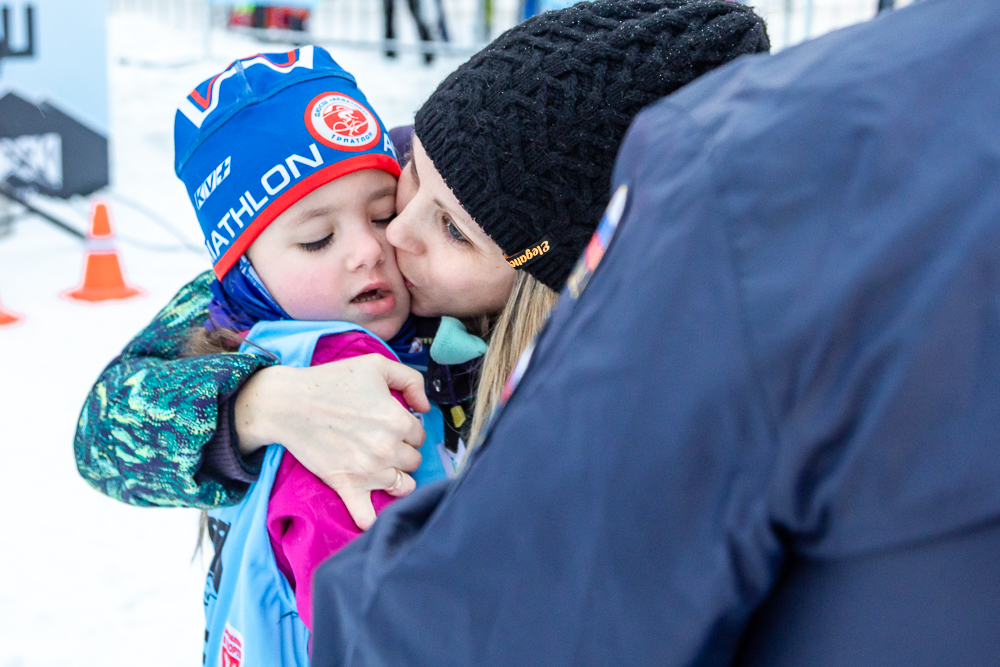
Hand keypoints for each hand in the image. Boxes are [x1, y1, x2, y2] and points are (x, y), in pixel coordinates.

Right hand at [233, 354, 429, 529]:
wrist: (289, 404)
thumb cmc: (332, 381)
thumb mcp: (376, 364)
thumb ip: (411, 380)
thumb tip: (426, 408)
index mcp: (398, 420)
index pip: (419, 435)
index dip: (408, 429)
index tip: (391, 424)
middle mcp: (387, 449)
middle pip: (413, 460)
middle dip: (402, 451)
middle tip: (382, 441)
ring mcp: (368, 471)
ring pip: (402, 485)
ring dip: (396, 477)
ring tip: (381, 465)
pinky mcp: (346, 486)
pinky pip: (367, 516)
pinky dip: (373, 519)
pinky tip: (375, 513)